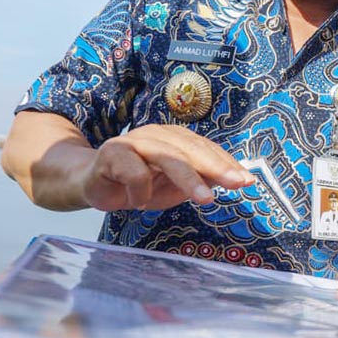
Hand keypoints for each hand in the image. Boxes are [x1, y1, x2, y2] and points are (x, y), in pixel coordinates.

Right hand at [81, 124, 252, 211]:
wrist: (90, 183)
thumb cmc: (136, 184)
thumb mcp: (173, 186)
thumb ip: (199, 180)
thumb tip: (234, 179)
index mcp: (174, 138)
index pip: (206, 149)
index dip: (226, 164)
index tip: (247, 180)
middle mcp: (157, 135)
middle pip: (191, 149)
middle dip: (217, 167)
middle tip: (238, 184)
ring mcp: (134, 141)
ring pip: (167, 157)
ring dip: (189, 179)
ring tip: (206, 199)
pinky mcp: (112, 153)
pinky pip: (134, 174)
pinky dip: (141, 193)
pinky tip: (138, 202)